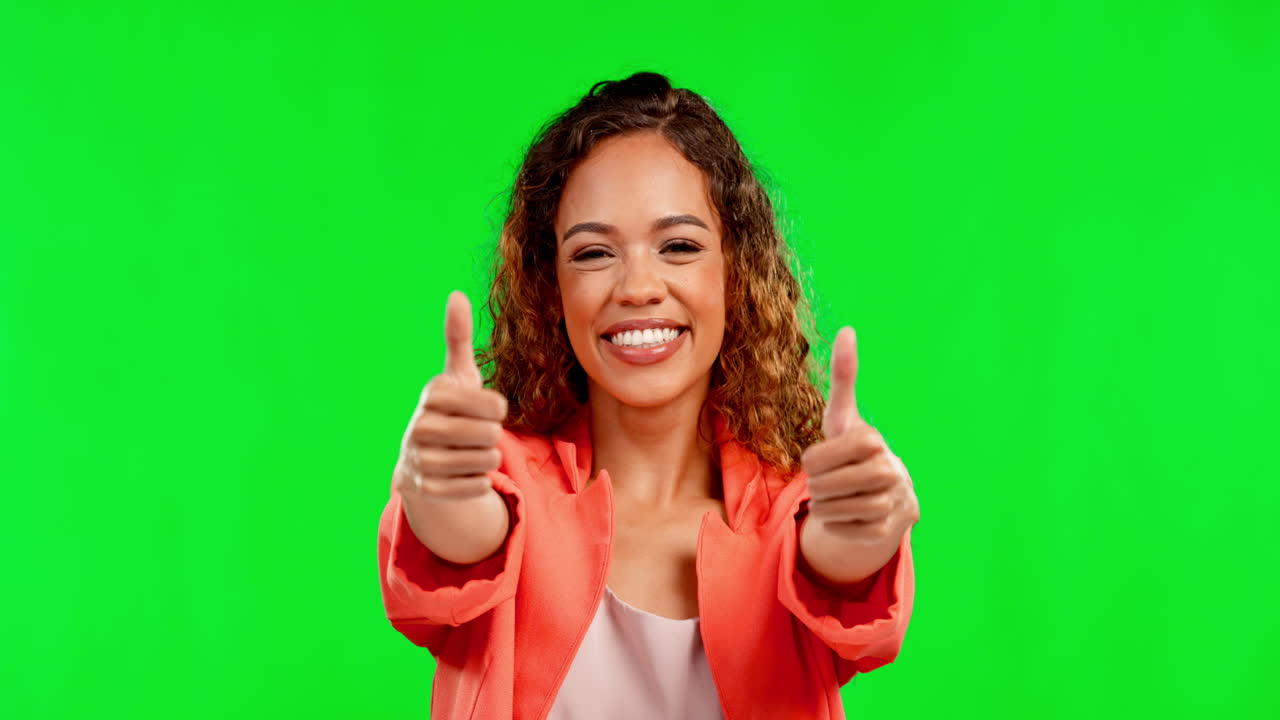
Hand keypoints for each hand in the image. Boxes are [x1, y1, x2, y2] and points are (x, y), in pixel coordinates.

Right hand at [393, 291, 508, 501]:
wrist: (420, 459)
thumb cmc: (450, 410)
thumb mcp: (457, 375)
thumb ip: (458, 338)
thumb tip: (456, 294)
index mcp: (433, 394)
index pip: (495, 405)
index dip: (497, 409)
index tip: (485, 408)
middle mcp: (420, 426)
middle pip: (491, 435)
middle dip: (493, 435)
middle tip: (475, 433)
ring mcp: (420, 460)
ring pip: (487, 462)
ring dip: (488, 459)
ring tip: (468, 452)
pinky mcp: (426, 490)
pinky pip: (477, 487)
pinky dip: (478, 481)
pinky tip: (462, 472)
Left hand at [800, 327, 919, 542]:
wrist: (887, 493)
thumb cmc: (854, 449)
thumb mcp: (843, 415)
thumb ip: (844, 375)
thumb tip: (848, 330)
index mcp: (872, 440)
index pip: (814, 459)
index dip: (812, 462)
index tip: (824, 458)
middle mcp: (887, 470)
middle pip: (820, 486)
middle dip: (817, 485)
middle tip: (831, 480)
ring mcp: (889, 503)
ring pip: (828, 510)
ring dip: (824, 506)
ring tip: (838, 496)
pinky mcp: (886, 532)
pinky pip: (841, 531)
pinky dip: (837, 525)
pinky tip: (850, 514)